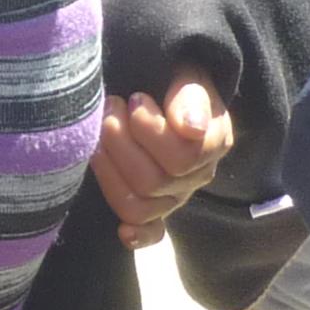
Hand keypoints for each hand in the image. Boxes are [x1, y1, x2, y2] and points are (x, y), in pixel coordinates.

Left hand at [91, 76, 231, 241]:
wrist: (164, 88)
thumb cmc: (174, 79)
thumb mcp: (188, 74)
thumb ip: (190, 95)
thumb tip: (190, 128)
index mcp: (212, 142)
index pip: (183, 156)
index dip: (150, 130)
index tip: (133, 99)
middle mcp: (197, 175)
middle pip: (155, 182)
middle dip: (121, 144)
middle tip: (107, 110)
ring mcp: (175, 196)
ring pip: (141, 206)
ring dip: (110, 172)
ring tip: (97, 137)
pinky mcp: (156, 210)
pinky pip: (150, 232)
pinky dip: (138, 235)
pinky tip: (122, 230)